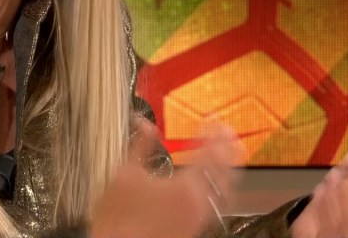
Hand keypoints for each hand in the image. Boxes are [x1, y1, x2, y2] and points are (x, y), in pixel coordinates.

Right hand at [90, 119, 240, 237]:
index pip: (209, 153)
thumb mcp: (125, 172)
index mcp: (186, 186)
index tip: (214, 121)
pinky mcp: (194, 227)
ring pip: (223, 189)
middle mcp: (199, 202)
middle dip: (227, 150)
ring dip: (227, 169)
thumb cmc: (120, 215)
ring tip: (226, 155)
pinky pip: (215, 203)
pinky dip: (219, 187)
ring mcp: (200, 217)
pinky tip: (211, 182)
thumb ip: (140, 144)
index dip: (213, 134)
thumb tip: (145, 123)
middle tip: (226, 133)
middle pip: (224, 172)